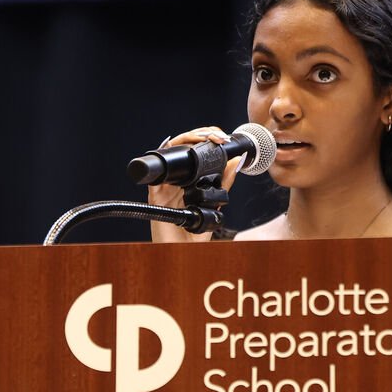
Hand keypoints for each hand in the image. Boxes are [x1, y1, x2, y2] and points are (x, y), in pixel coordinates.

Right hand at [148, 126, 241, 242]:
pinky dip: (162, 162)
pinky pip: (154, 176)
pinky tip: (173, 148)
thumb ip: (224, 183)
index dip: (206, 138)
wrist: (184, 256)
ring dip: (185, 141)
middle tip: (216, 136)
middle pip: (182, 148)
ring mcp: (164, 188)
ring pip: (170, 155)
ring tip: (202, 137)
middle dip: (199, 135)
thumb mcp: (215, 205)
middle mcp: (175, 181)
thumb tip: (237, 160)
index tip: (222, 138)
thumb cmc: (195, 235)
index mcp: (188, 181)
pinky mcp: (155, 197)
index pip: (195, 152)